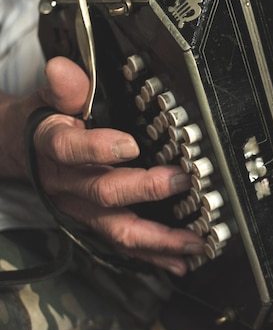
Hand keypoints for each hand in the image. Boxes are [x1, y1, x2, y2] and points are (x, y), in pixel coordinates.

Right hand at [3, 57, 203, 275]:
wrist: (20, 153)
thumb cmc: (44, 123)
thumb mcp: (48, 99)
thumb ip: (63, 87)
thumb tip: (63, 68)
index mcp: (53, 148)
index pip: (69, 148)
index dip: (98, 147)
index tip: (129, 144)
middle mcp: (68, 184)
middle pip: (104, 193)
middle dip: (146, 190)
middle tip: (182, 181)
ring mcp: (82, 210)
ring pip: (118, 230)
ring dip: (159, 239)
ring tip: (194, 241)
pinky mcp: (95, 224)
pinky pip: (124, 244)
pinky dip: (153, 255)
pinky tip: (181, 261)